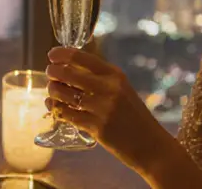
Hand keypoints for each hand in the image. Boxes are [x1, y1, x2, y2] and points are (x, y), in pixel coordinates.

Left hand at [45, 47, 175, 172]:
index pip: (81, 57)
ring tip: (51, 91)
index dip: (61, 54)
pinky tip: (53, 106)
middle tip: (49, 74)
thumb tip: (69, 69)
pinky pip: (66, 114)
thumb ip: (100, 79)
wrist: (151, 146)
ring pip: (63, 93)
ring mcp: (102, 108)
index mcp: (115, 75)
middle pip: (68, 73)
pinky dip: (55, 108)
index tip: (51, 55)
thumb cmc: (135, 117)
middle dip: (53, 72)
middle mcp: (108, 88)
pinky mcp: (96, 128)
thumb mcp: (122, 90)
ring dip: (52, 90)